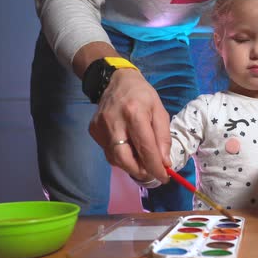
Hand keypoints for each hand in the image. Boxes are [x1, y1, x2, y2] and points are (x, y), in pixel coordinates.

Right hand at [89, 68, 170, 182]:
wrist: (115, 80)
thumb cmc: (142, 95)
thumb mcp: (159, 111)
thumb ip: (163, 137)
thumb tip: (164, 163)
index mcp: (134, 114)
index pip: (145, 149)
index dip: (155, 167)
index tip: (164, 178)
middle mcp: (114, 123)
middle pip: (125, 160)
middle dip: (140, 172)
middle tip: (152, 173)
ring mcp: (100, 127)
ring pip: (115, 159)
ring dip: (131, 165)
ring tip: (142, 160)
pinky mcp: (93, 130)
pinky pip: (108, 152)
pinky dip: (121, 156)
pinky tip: (128, 148)